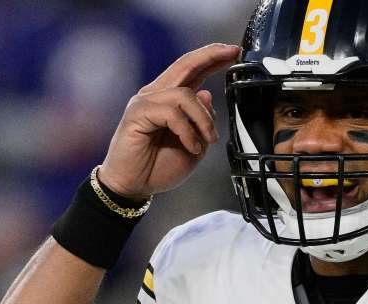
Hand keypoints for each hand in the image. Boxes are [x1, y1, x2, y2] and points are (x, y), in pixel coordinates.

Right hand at [97, 43, 241, 198]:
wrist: (134, 186)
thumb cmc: (159, 168)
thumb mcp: (195, 146)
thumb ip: (202, 122)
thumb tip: (207, 94)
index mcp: (170, 100)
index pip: (192, 71)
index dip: (212, 58)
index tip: (233, 52)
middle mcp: (156, 95)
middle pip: (185, 64)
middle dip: (210, 55)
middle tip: (232, 52)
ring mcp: (145, 102)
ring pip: (185, 94)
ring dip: (203, 119)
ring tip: (208, 140)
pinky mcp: (137, 113)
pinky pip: (171, 113)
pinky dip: (187, 131)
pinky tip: (191, 146)